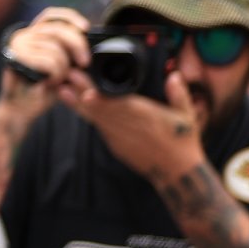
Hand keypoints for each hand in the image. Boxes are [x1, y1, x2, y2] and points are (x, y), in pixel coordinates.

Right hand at [0, 7, 89, 120]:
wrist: (21, 110)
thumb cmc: (43, 89)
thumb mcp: (62, 66)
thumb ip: (70, 51)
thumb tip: (87, 35)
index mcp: (32, 34)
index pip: (51, 15)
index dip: (70, 17)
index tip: (86, 28)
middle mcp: (23, 35)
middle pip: (59, 30)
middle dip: (78, 45)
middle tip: (85, 63)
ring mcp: (18, 46)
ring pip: (56, 49)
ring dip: (64, 69)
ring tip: (57, 80)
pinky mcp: (17, 57)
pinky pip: (49, 62)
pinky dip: (56, 75)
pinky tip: (49, 83)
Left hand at [63, 69, 205, 184]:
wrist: (176, 172)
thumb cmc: (182, 141)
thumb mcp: (186, 115)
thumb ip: (179, 94)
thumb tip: (174, 75)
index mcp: (145, 117)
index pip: (119, 107)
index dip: (101, 99)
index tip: (86, 89)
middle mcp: (128, 127)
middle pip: (101, 109)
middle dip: (82, 93)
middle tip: (68, 78)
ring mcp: (119, 137)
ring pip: (95, 118)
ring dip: (78, 104)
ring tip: (63, 90)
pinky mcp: (115, 145)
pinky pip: (99, 127)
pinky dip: (87, 116)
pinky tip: (76, 105)